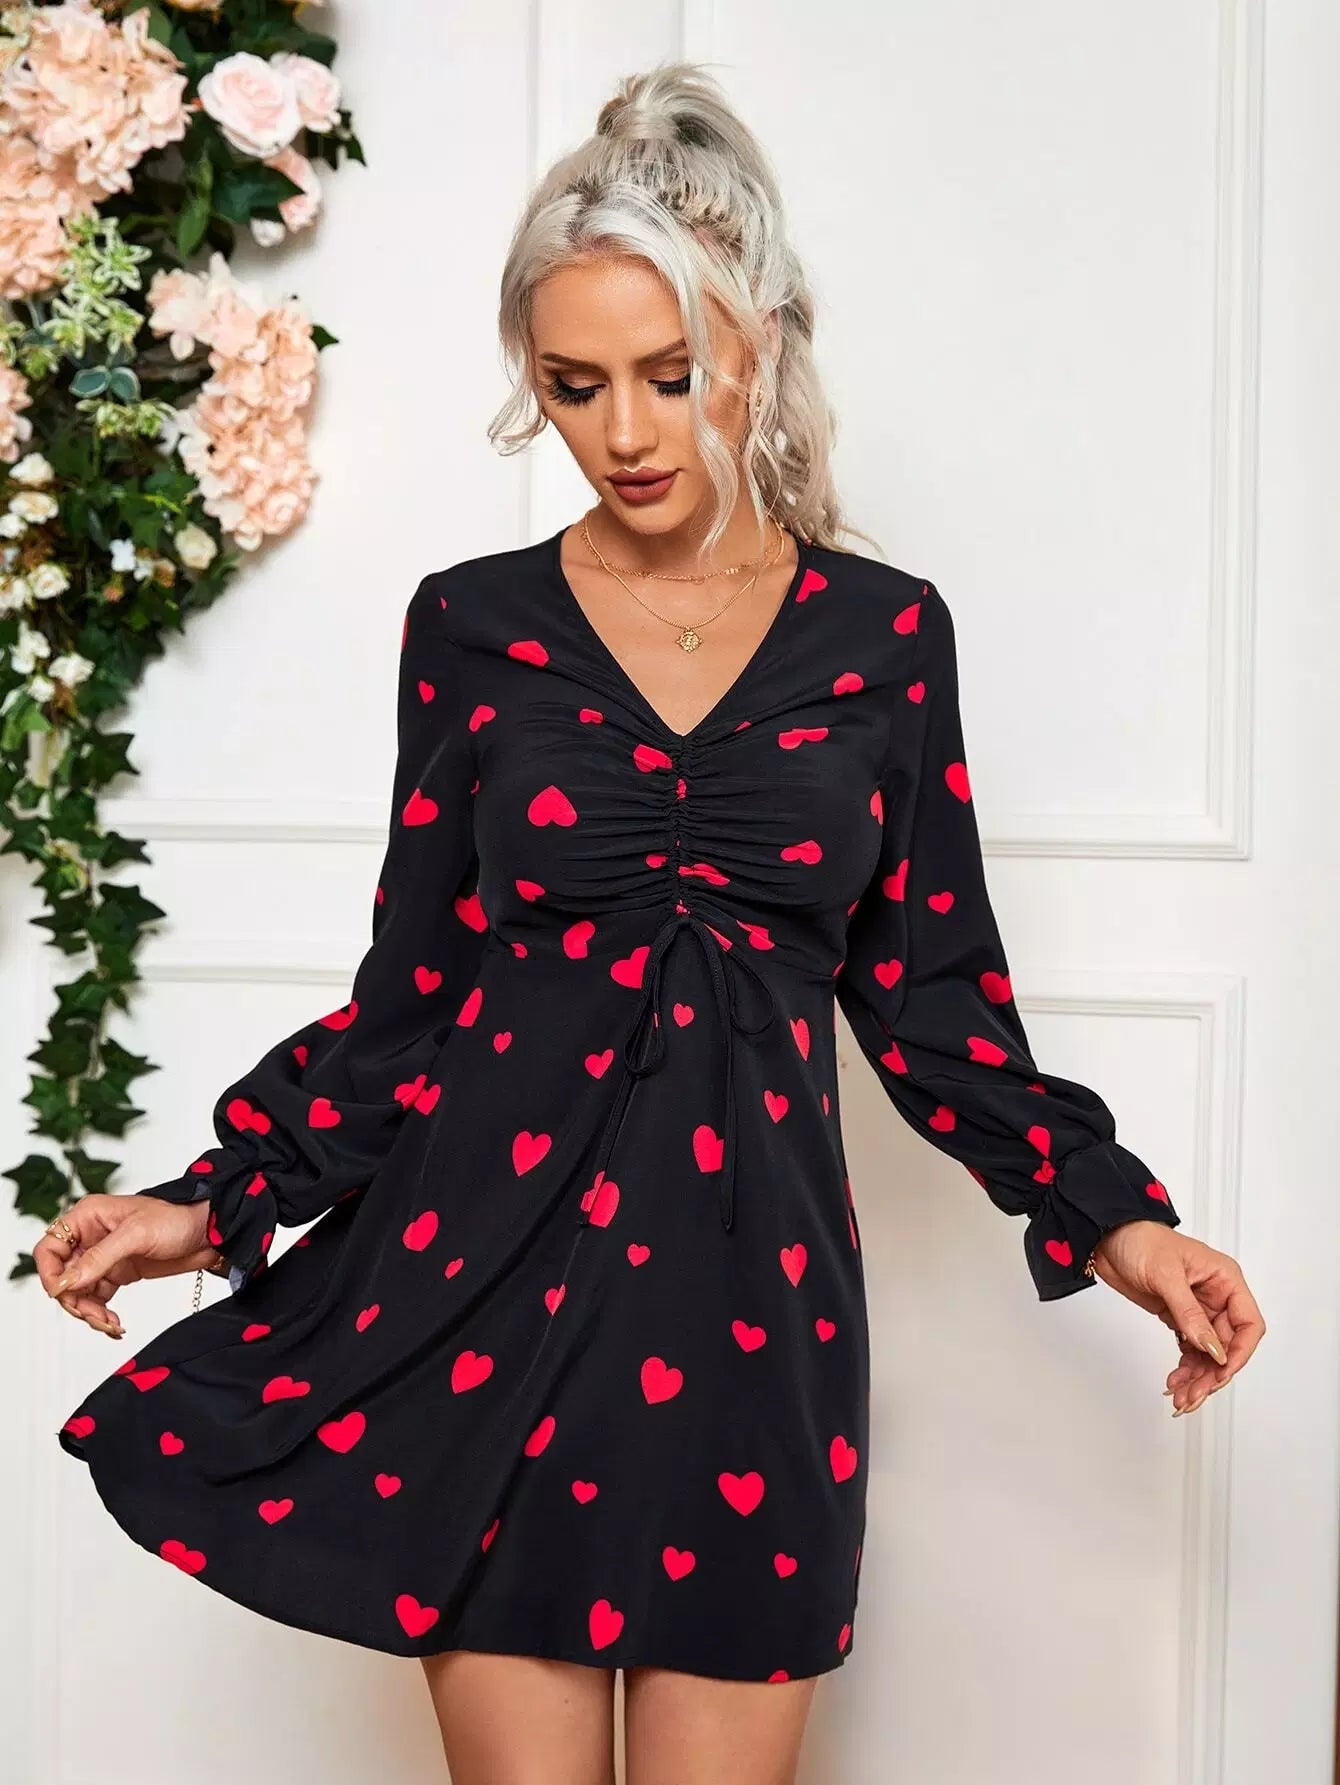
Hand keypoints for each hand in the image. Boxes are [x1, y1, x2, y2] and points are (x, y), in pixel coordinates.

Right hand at [33, 1194, 218, 1338]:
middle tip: (95, 1317)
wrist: (210, 1231)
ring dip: (89, 1312)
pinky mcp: (118, 1273)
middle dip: (74, 1300)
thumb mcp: (136, 1235)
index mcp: (87, 1217)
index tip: (63, 1294)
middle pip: (62, 1276)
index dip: (50, 1274)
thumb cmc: (176, 1217)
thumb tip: (65, 1282)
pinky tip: (115, 1324)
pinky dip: (101, 1314)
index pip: (50, 1248)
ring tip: (110, 1324)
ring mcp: (103, 1257)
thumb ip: (99, 1258)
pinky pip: (97, 1299)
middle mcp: (90, 1237)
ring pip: (78, 1292)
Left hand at [1088, 1219, 1265, 1414]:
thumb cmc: (1140, 1240)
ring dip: (1198, 1377)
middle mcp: (1216, 1296)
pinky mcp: (1178, 1317)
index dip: (1238, 1352)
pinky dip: (1185, 1369)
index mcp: (1225, 1279)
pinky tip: (1175, 1382)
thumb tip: (1212, 1348)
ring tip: (1181, 1397)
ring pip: (1209, 1353)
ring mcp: (1198, 1309)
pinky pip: (1191, 1350)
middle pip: (1227, 1346)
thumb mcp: (1166, 1275)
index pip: (1248, 1324)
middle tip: (1194, 1395)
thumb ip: (1189, 1313)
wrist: (1107, 1237)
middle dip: (1213, 1373)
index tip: (1220, 1371)